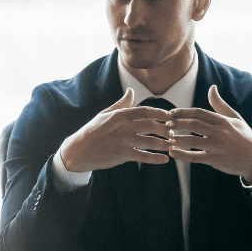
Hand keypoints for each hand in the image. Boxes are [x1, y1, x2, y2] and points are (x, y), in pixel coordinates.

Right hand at [58, 88, 173, 171]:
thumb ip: (121, 104)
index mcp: (120, 115)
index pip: (145, 111)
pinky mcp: (121, 155)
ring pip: (149, 141)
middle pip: (150, 125)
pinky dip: (155, 159)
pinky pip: (143, 156)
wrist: (78, 150)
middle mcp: (122, 127)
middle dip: (165, 129)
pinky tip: (165, 159)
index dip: (160, 113)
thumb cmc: (93, 131)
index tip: (170, 116)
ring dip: (164, 144)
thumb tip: (131, 91)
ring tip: (172, 145)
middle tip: (172, 132)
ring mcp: (122, 141)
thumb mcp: (105, 114)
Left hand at [167, 86, 251, 179]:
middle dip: (177, 123)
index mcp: (223, 121)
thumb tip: (211, 87)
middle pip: (193, 124)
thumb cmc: (244, 136)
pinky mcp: (215, 160)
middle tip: (166, 124)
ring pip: (192, 141)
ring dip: (177, 139)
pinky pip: (195, 157)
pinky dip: (182, 155)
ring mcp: (217, 146)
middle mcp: (219, 132)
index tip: (171, 113)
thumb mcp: (235, 118)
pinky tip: (172, 153)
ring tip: (167, 138)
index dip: (182, 112)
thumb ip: (220, 104)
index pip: (199, 113)